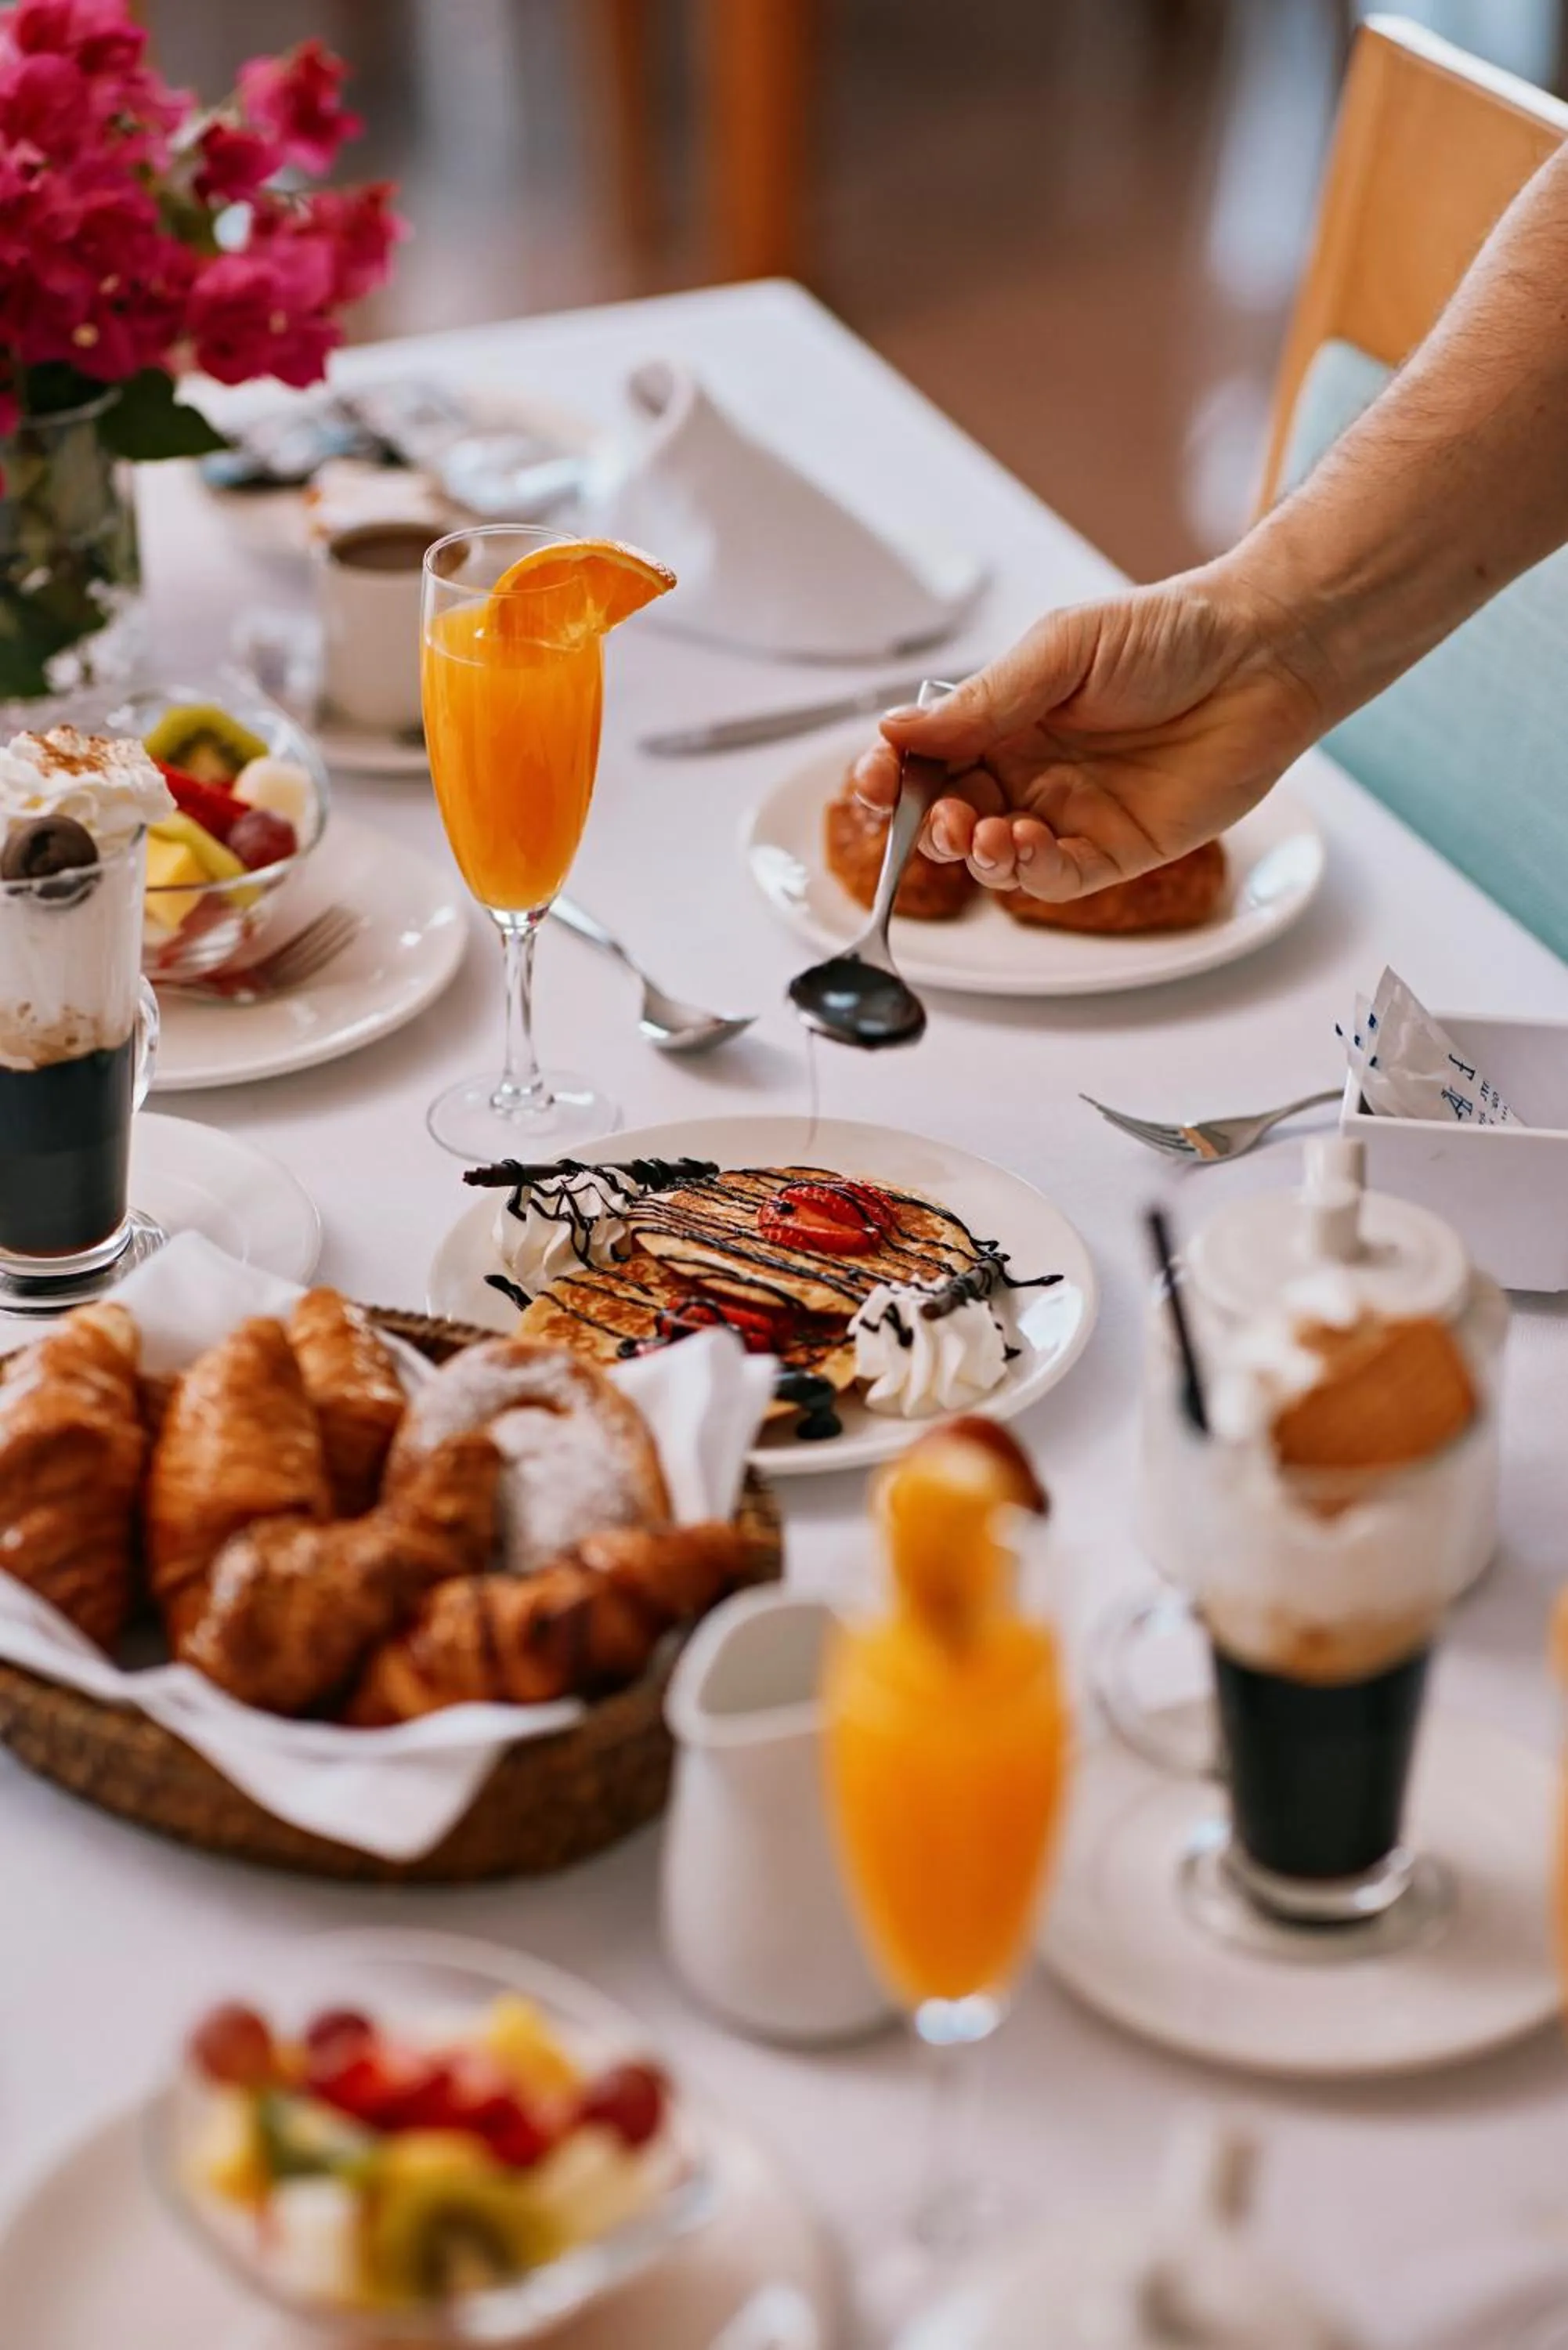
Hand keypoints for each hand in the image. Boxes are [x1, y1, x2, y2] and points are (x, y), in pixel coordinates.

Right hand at [852, 563, 1333, 899]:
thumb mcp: (1060, 651)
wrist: (1262, 656)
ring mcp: (1069, 814)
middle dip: (927, 825)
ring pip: (993, 858)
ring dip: (975, 855)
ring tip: (984, 835)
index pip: (926, 760)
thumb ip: (982, 701)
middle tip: (937, 819)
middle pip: (948, 816)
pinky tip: (1026, 848)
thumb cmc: (1168, 635)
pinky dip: (1029, 874)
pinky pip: (1055, 880)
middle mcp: (1029, 770)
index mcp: (1004, 718)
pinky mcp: (1115, 850)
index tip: (872, 779)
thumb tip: (897, 730)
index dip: (891, 776)